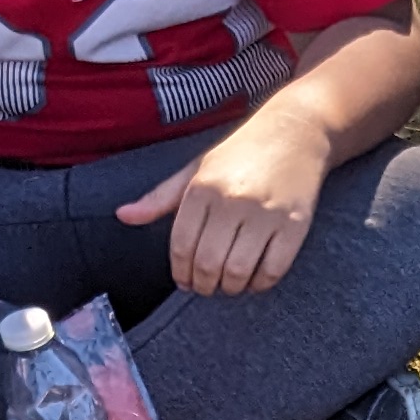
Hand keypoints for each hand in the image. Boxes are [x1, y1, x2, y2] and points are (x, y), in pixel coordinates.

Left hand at [123, 108, 327, 296]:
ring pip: (238, 272)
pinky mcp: (295, 224)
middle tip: (206, 287)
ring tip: (228, 285)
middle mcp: (232, 200)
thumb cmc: (241, 153)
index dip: (180, 272)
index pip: (181, 246)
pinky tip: (254, 279)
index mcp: (203, 188)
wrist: (296, 131)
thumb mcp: (196, 169)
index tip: (184, 281)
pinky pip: (273, 270)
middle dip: (203, 285)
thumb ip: (160, 197)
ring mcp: (266, 213)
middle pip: (207, 263)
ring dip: (230, 288)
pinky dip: (260, 284)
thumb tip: (123, 216)